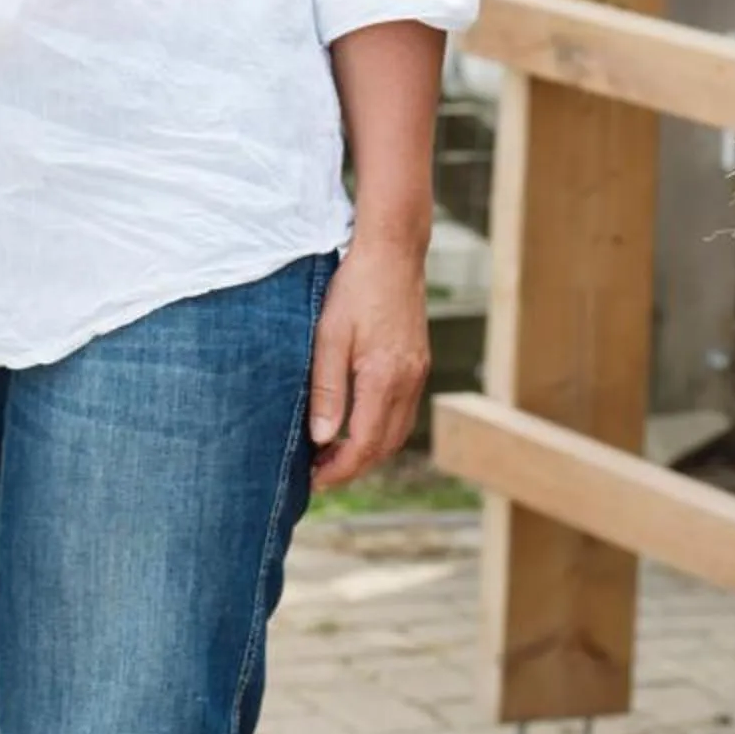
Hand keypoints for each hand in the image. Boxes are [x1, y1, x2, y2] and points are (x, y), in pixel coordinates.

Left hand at [307, 239, 431, 491]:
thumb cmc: (355, 289)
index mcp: (384, 378)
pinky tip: (358, 423)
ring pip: (398, 432)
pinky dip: (383, 429)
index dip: (340, 470)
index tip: (315, 480)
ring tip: (334, 454)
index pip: (365, 444)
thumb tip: (322, 438)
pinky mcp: (419, 363)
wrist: (393, 253)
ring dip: (370, 451)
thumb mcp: (328, 336)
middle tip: (319, 473)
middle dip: (354, 467)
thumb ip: (326, 389)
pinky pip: (404, 412)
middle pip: (386, 446)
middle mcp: (408, 381)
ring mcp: (418, 373)